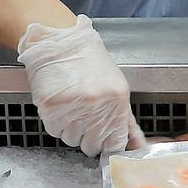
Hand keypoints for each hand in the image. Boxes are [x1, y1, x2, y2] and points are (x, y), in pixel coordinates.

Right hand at [18, 15, 145, 157]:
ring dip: (71, 129)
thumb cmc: (88, 61)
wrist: (58, 42)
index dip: (108, 144)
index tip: (104, 142)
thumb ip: (124, 119)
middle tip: (85, 116)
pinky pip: (55, 132)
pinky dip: (57, 123)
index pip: (115, 143)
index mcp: (116, 100)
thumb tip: (136, 145)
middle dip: (89, 136)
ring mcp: (71, 108)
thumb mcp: (115, 86)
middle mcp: (95, 106)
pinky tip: (61, 105)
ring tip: (72, 106)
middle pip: (92, 146)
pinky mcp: (50, 109)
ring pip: (72, 140)